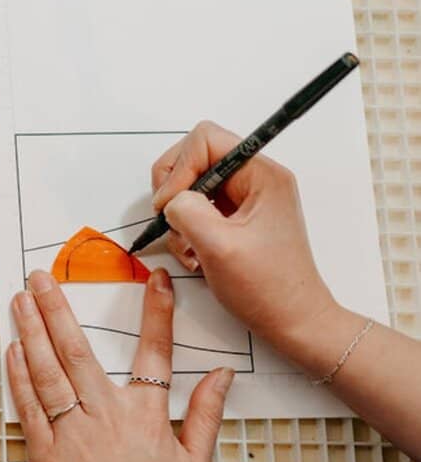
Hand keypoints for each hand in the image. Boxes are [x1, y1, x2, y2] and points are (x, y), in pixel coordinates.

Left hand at [6, 268, 233, 461]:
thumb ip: (207, 414)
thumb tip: (223, 376)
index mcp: (148, 418)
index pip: (154, 352)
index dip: (157, 312)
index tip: (154, 279)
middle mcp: (107, 418)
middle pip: (78, 350)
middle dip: (56, 307)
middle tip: (40, 277)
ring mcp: (71, 434)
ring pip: (47, 371)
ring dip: (31, 331)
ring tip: (20, 301)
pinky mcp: (44, 454)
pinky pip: (29, 406)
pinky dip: (19, 375)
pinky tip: (13, 351)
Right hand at [151, 121, 337, 356]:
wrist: (293, 322)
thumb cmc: (266, 288)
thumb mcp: (218, 246)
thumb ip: (186, 210)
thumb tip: (170, 200)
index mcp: (263, 175)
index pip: (204, 139)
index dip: (178, 169)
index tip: (169, 206)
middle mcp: (257, 179)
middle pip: (194, 156)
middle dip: (173, 189)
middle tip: (171, 221)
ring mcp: (247, 198)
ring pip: (191, 184)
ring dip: (178, 214)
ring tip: (187, 245)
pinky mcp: (238, 217)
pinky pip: (198, 207)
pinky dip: (186, 227)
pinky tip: (195, 253)